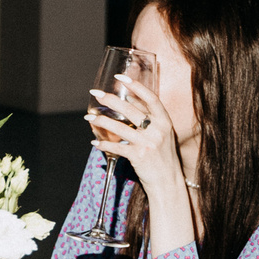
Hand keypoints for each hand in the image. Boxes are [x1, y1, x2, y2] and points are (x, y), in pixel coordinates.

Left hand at [87, 75, 185, 202]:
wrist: (168, 181)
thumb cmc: (163, 155)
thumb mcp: (162, 133)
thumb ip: (149, 117)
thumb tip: (131, 99)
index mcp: (165, 121)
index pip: (151, 98)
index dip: (136, 86)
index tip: (121, 77)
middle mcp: (158, 130)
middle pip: (131, 110)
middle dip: (111, 100)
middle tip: (97, 94)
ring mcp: (148, 143)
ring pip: (120, 127)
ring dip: (102, 121)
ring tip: (89, 117)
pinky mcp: (139, 156)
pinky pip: (117, 147)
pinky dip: (104, 145)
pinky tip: (95, 143)